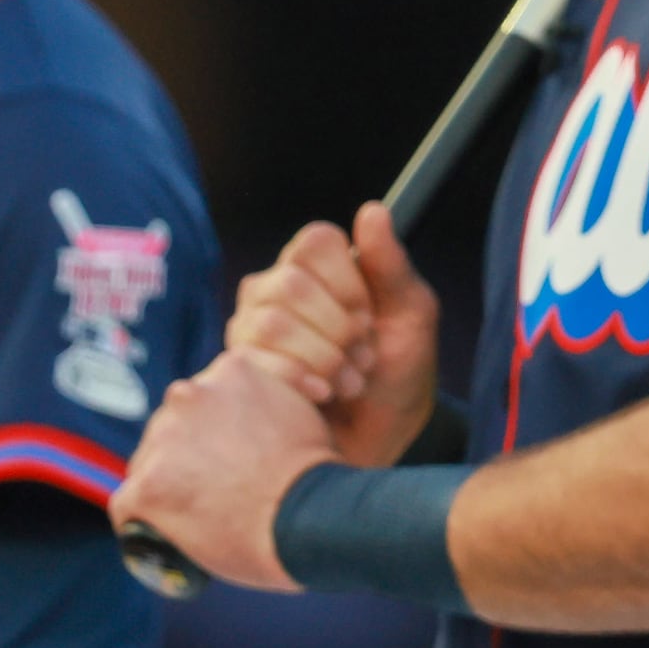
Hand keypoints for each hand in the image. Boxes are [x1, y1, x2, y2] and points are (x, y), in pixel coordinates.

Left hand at [111, 352, 333, 592]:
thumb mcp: (302, 410)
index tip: (233, 454)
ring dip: (165, 484)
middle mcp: (188, 395)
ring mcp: (163, 441)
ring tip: (196, 516)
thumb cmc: (319, 476)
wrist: (312, 520)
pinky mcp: (146, 487)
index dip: (218, 427)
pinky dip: (142, 522)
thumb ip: (267, 403)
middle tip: (216, 488)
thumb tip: (258, 420)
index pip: (207, 396)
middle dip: (188, 454)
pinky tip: (164, 537)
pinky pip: (128, 506)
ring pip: (148, 463)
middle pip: (173, 427)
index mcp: (230, 371)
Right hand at [227, 203, 438, 467]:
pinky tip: (323, 395)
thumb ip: (391, 265)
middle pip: (290, 284)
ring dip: (323, 358)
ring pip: (270, 323)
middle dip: (338, 327)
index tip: (371, 315)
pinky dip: (301, 380)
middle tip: (363, 356)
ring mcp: (247, 330)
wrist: (382, 438)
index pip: (315, 242)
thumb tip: (372, 210)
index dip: (349, 282)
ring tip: (349, 380)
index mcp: (316, 265)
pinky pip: (254, 363)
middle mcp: (273, 289)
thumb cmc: (400, 371)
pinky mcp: (236, 371)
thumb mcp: (412, 315)